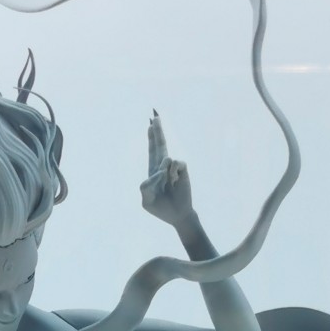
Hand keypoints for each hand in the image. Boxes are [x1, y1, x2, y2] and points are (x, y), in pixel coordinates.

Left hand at [140, 112, 192, 226]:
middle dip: (158, 131)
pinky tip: (174, 182)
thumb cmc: (161, 208)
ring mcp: (174, 168)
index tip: (151, 124)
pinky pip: (174, 164)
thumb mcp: (146, 200)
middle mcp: (164, 167)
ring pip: (165, 157)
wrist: (178, 215)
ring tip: (168, 185)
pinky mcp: (183, 169)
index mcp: (153, 172)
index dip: (152, 137)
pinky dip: (172, 174)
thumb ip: (146, 186)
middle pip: (160, 145)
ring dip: (163, 172)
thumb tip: (160, 170)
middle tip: (155, 116)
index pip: (152, 151)